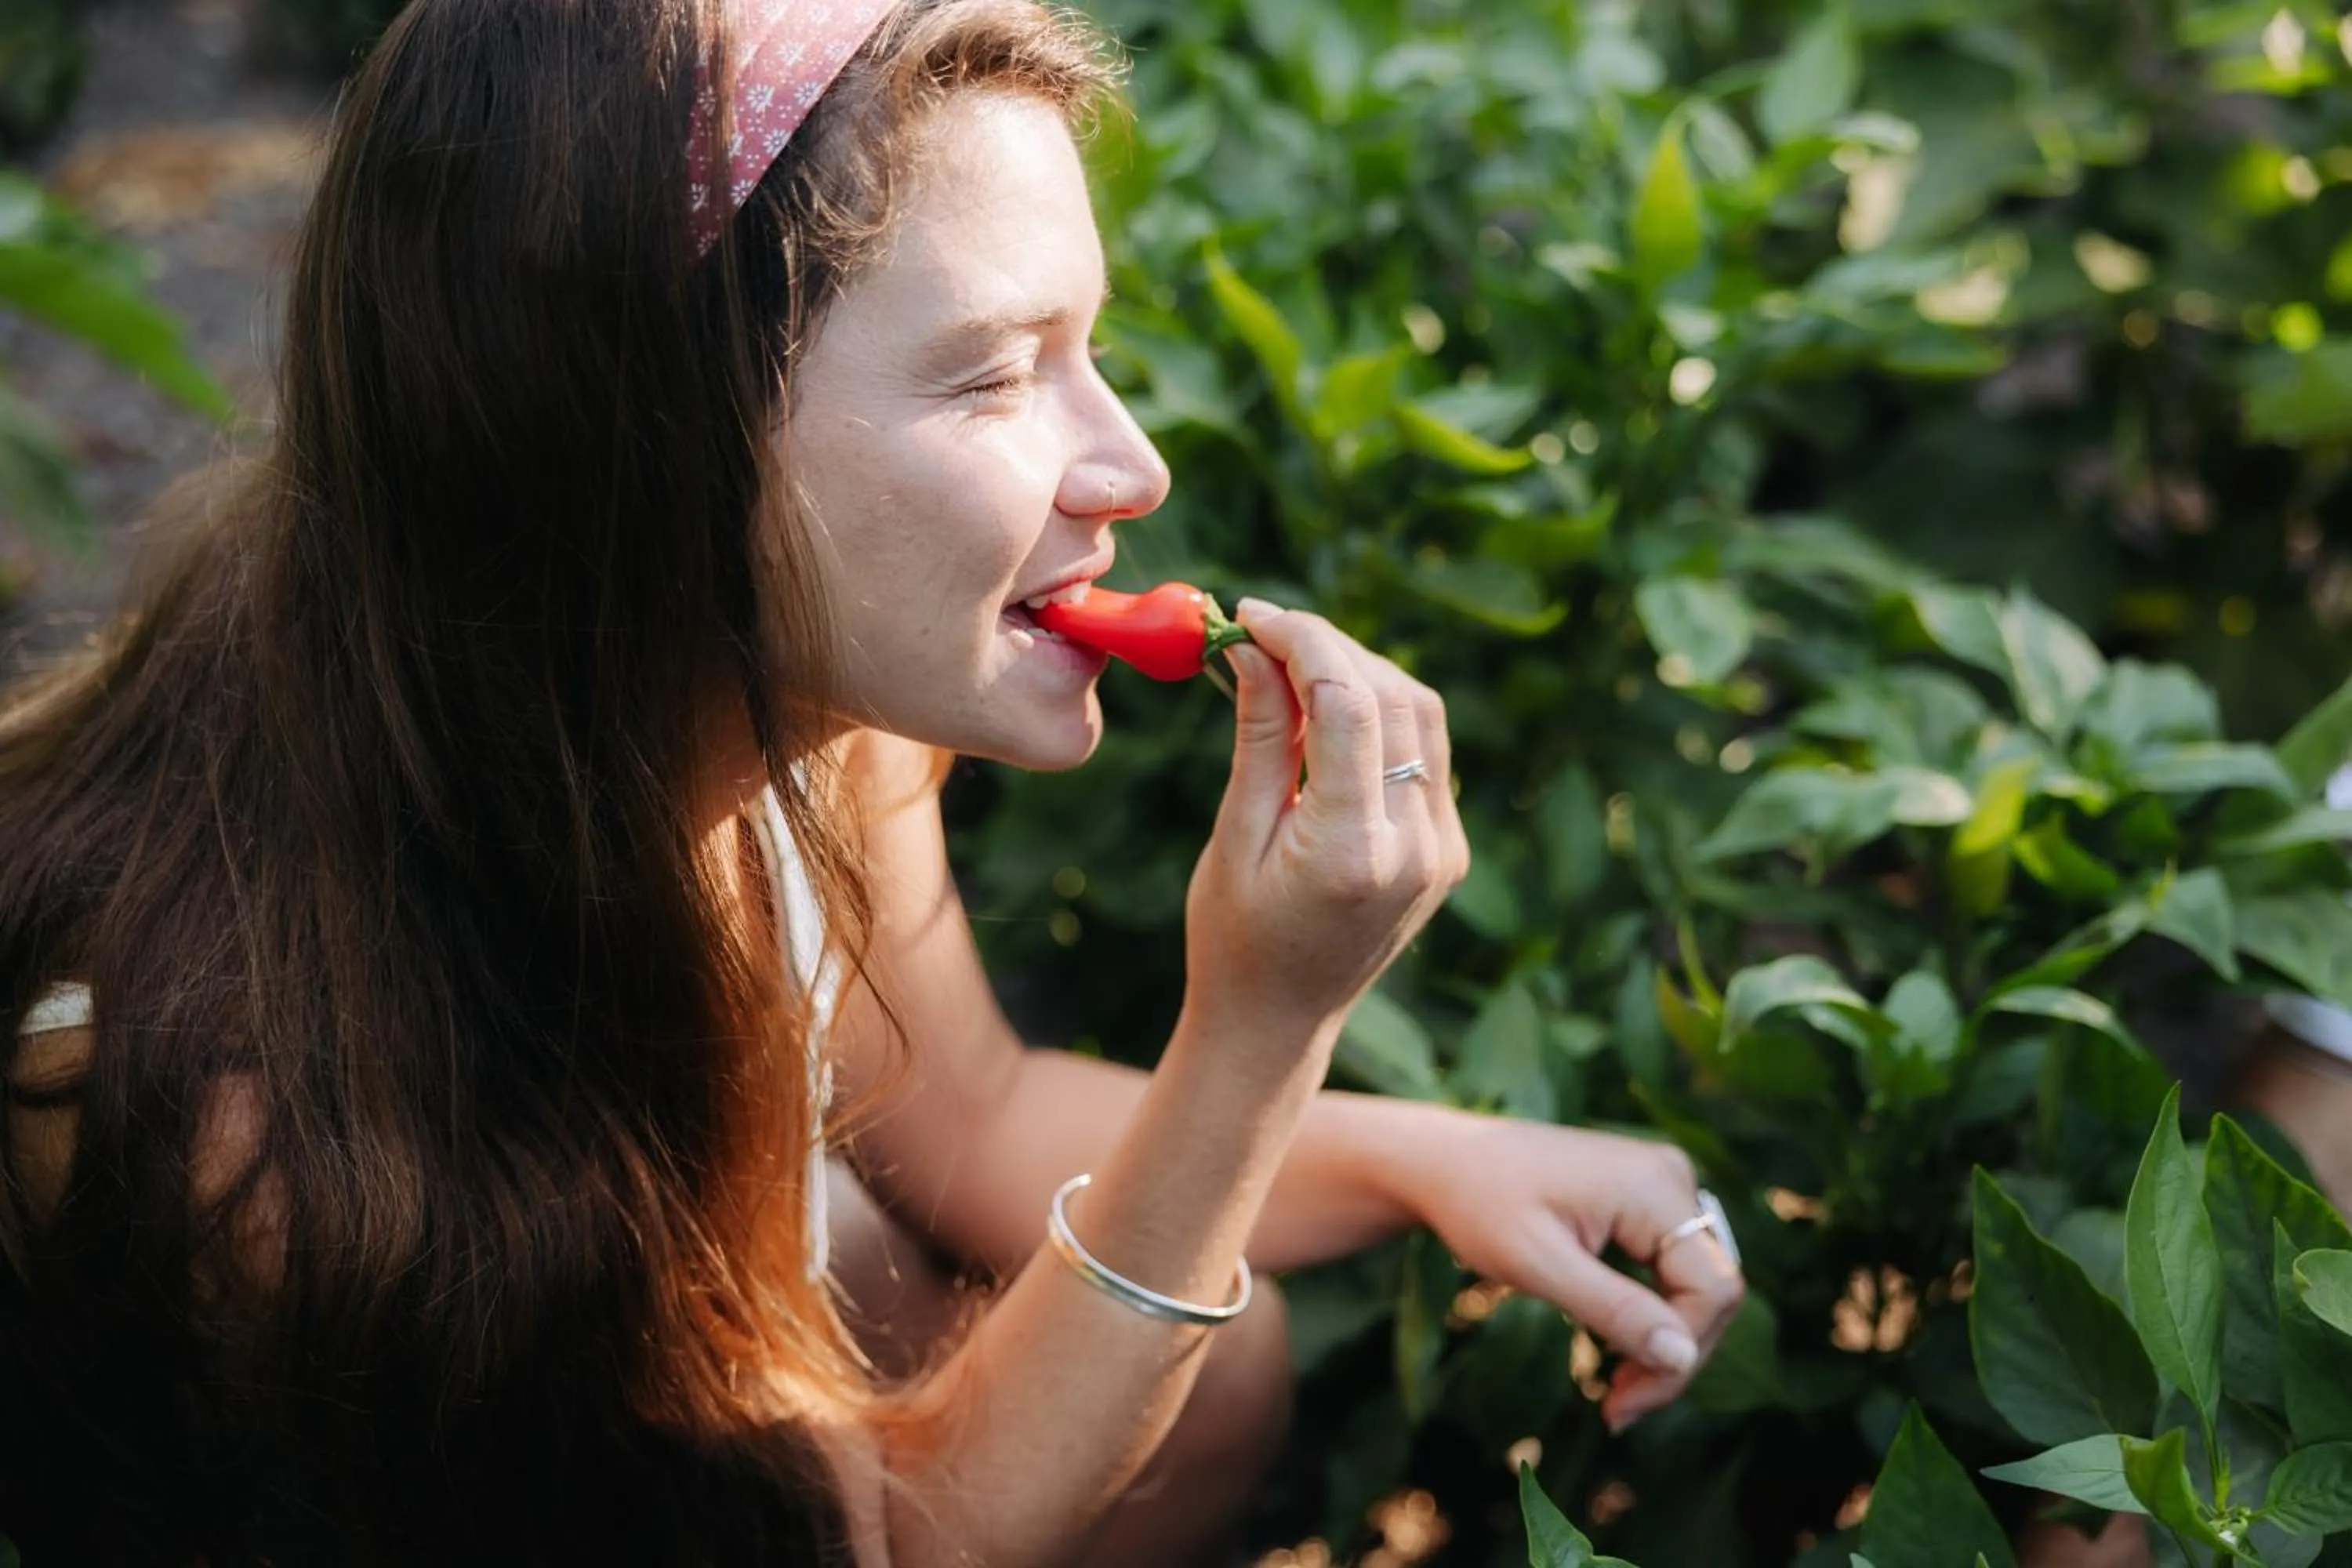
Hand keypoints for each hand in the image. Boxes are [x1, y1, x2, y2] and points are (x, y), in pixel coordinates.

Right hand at [1182, 600, 1469, 1050]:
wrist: (1278, 1022)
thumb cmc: (1233, 938)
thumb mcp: (1234, 835)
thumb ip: (1260, 735)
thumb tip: (1254, 646)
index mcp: (1353, 852)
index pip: (1349, 705)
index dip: (1302, 641)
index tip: (1249, 615)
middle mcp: (1415, 848)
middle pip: (1392, 698)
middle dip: (1328, 646)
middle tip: (1263, 629)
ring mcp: (1443, 849)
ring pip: (1419, 715)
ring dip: (1359, 670)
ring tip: (1290, 659)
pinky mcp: (1449, 848)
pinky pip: (1425, 752)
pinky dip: (1380, 711)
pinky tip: (1328, 706)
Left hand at [1401, 1111, 1744, 1430]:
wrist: (1444, 1160)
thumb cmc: (1479, 1204)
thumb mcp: (1538, 1265)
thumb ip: (1613, 1309)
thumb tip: (1682, 1357)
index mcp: (1652, 1186)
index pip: (1712, 1287)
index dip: (1682, 1354)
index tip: (1624, 1402)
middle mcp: (1671, 1176)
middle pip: (1711, 1290)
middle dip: (1671, 1359)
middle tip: (1616, 1410)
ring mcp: (1662, 1184)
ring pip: (1696, 1286)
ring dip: (1663, 1344)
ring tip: (1614, 1393)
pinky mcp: (1647, 1199)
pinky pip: (1672, 1270)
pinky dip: (1650, 1315)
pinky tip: (1617, 1353)